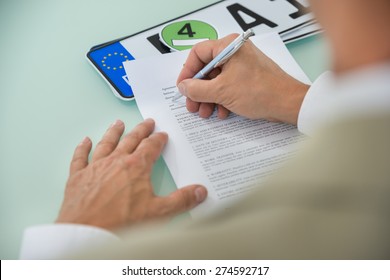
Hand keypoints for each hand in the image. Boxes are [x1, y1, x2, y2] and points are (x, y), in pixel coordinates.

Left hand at [56, 119, 206, 229]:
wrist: (87, 232)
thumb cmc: (121, 222)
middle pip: (130, 140)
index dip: (158, 139)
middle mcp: (115, 161)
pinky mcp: (78, 177)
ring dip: (114, 132)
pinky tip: (85, 140)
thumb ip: (181, 200)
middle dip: (141, 130)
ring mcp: (95, 167)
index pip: (151, 147)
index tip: (162, 135)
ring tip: (118, 123)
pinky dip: (82, 148)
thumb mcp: (158, 213)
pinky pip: (80, 157)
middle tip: (147, 122)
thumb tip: (200, 191)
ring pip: (106, 143)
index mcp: (136, 167)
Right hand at [176, 34, 309, 124]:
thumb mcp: (221, 91)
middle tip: (192, 106)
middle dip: (198, 90)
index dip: (187, 71)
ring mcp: (242, 65)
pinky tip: (221, 112)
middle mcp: (235, 52)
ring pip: (217, 80)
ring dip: (209, 98)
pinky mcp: (248, 77)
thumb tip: (184, 87)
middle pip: (207, 69)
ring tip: (206, 113)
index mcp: (228, 46)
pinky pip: (228, 85)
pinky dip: (222, 99)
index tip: (183, 87)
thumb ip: (197, 89)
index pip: (198, 53)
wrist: (287, 103)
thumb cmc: (260, 91)